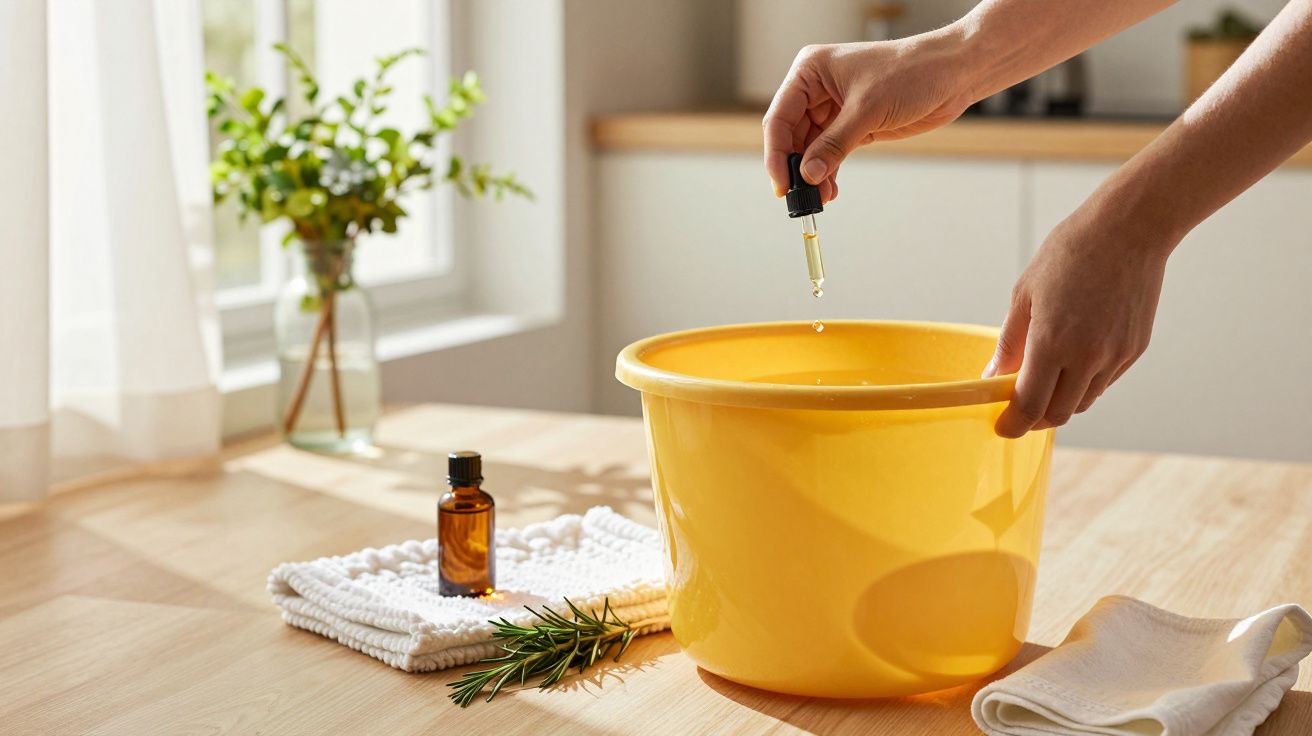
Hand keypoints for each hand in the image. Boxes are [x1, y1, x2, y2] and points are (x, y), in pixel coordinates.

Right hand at [763, 30, 977, 200]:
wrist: (951, 73)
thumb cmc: (911, 72)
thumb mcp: (866, 110)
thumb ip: (834, 144)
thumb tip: (808, 175)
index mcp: (811, 71)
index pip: (780, 117)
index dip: (777, 153)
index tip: (782, 184)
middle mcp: (817, 89)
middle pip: (791, 136)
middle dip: (796, 167)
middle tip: (800, 196)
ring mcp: (834, 108)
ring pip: (810, 148)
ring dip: (813, 174)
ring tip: (819, 198)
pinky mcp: (853, 125)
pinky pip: (830, 153)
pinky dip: (828, 172)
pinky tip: (829, 190)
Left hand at [984, 205, 1172, 436]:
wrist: (1129, 231)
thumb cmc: (1069, 254)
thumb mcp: (1024, 295)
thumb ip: (1009, 342)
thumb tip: (994, 376)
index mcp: (1052, 343)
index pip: (1029, 406)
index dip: (1012, 425)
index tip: (1002, 427)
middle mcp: (1087, 357)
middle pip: (1058, 414)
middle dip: (1034, 419)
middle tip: (1018, 407)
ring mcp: (1115, 356)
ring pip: (1083, 402)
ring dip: (1060, 401)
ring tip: (1046, 379)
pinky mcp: (1134, 350)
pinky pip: (1104, 382)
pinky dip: (1084, 383)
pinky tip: (1074, 359)